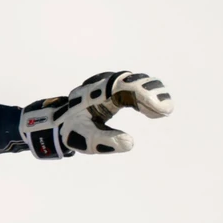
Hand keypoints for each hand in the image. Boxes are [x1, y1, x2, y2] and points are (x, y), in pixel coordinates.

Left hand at [20, 71, 172, 157]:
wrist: (57, 123)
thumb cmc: (71, 131)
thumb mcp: (85, 139)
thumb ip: (105, 140)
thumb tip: (129, 142)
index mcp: (94, 93)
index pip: (121, 86)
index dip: (143, 93)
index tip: (158, 108)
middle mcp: (102, 85)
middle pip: (131, 80)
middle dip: (151, 92)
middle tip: (165, 110)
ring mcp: (108, 87)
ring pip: (134, 82)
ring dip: (151, 94)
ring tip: (161, 112)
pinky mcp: (113, 92)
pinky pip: (133, 89)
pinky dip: (146, 97)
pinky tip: (155, 112)